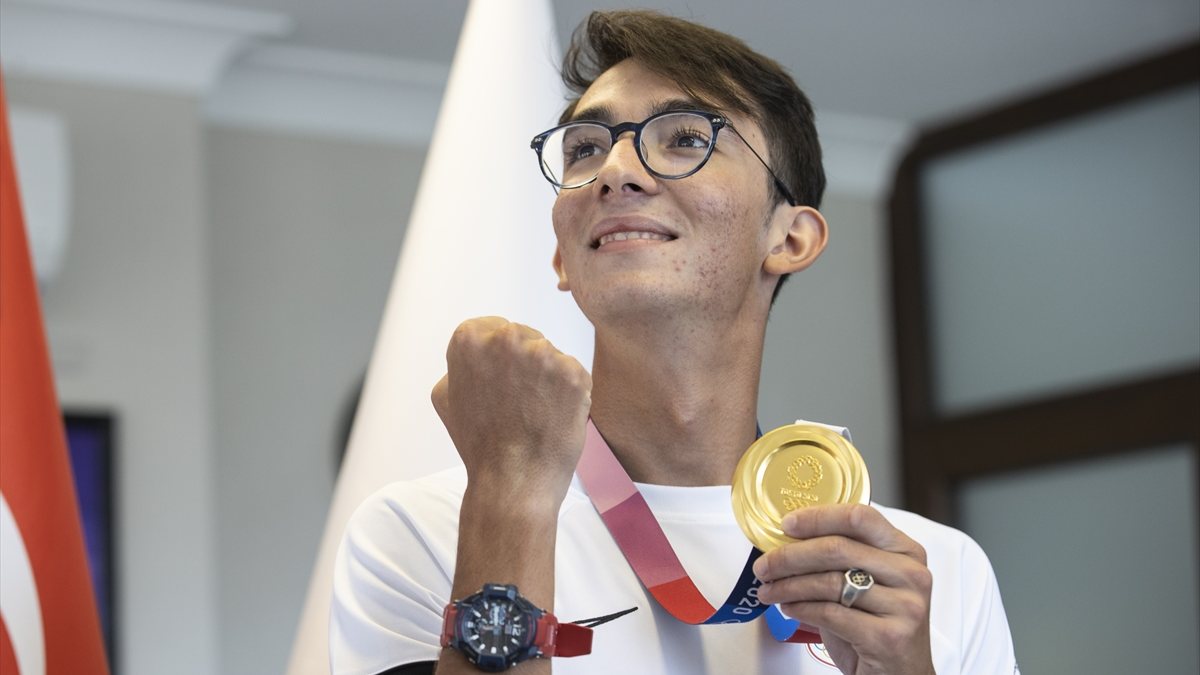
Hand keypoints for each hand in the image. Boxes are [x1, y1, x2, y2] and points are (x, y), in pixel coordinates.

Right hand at [432, 317, 591, 501]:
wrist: (512, 481)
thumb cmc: (478, 444)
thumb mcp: (444, 397)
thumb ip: (458, 365)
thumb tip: (475, 356)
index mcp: (470, 339)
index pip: (492, 328)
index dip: (498, 356)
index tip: (499, 379)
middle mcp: (507, 339)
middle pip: (524, 337)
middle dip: (524, 364)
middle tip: (518, 400)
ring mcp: (543, 355)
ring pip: (550, 356)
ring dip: (547, 378)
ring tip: (535, 411)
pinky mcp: (573, 373)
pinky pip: (573, 373)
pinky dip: (569, 392)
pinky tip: (554, 415)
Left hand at [752, 504, 935, 674]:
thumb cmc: (877, 626)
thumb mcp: (867, 583)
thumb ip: (842, 557)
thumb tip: (788, 538)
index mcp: (907, 551)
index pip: (860, 517)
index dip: (818, 517)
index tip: (786, 524)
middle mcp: (911, 575)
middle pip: (837, 549)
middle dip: (790, 556)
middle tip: (764, 566)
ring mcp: (904, 607)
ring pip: (829, 582)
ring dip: (788, 586)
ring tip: (769, 591)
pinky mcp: (889, 637)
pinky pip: (830, 614)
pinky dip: (801, 609)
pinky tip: (789, 609)